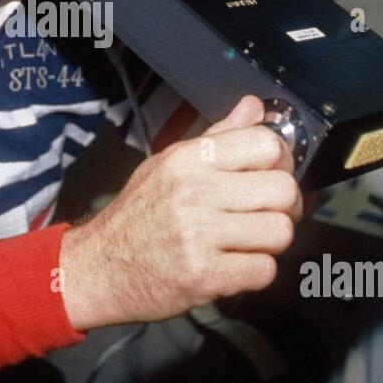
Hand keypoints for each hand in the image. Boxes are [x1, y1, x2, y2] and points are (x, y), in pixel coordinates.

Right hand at [58, 95, 303, 330]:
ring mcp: (199, 235)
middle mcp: (194, 192)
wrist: (98, 267)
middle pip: (283, 190)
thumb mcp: (169, 164)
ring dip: (270, 242)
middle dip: (284, 205)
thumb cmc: (137, 214)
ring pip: (280, 232)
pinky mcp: (203, 275)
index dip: (281, 161)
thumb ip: (217, 137)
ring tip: (247, 241)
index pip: (266, 143)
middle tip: (266, 214)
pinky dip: (256, 271)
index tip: (272, 174)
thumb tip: (255, 107)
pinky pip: (264, 271)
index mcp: (189, 159)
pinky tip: (234, 265)